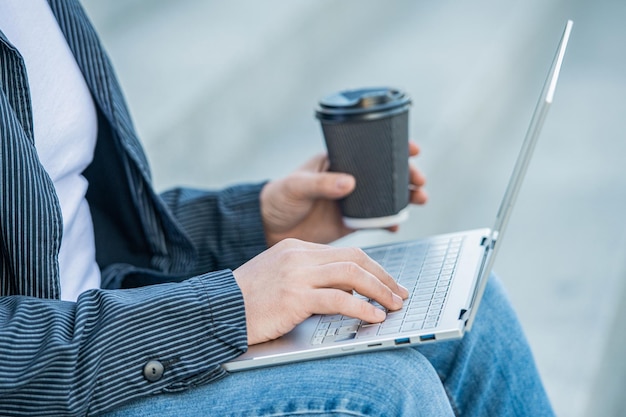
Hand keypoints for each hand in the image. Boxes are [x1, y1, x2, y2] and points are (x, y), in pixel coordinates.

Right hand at [232, 238, 408, 344]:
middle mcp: (299, 255)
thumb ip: (311, 276)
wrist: (217, 309)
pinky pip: (338, 299)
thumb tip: (347, 290)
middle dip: (384, 277)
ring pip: (352, 275)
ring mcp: (297, 274)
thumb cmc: (248, 299)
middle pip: (355, 259)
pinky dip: (361, 308)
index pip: (346, 252)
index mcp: (297, 248)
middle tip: (400, 293)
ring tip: (394, 306)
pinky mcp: (294, 296)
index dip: (373, 268)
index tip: (389, 283)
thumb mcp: (280, 276)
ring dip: (379, 291)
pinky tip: (373, 317)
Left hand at [260, 141, 427, 244]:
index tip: (413, 149)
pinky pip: (376, 221)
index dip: (395, 147)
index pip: (371, 149)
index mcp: (338, 161)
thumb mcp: (297, 186)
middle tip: (419, 180)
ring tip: (420, 199)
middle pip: (387, 173)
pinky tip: (397, 226)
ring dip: (406, 197)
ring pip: (387, 197)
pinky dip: (389, 223)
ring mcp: (353, 201)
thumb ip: (321, 184)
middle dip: (408, 174)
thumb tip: (349, 182)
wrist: (268, 227)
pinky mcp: (351, 222)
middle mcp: (350, 178)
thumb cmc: (279, 198)